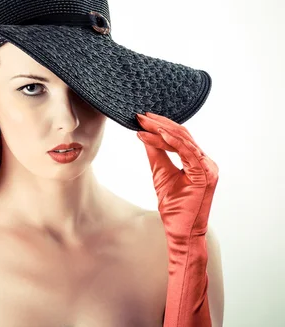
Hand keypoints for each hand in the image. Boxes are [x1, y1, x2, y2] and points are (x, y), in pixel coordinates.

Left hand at [136, 112, 218, 237]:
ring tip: (144, 123)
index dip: (161, 126)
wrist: (181, 231)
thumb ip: (156, 155)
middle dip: (160, 124)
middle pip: (182, 135)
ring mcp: (208, 168)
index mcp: (198, 161)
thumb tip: (145, 135)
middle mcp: (206, 162)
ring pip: (184, 141)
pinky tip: (159, 134)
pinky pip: (188, 153)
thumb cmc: (174, 206)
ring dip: (162, 130)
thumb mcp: (160, 174)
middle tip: (140, 116)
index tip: (142, 119)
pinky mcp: (205, 176)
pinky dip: (174, 142)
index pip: (179, 137)